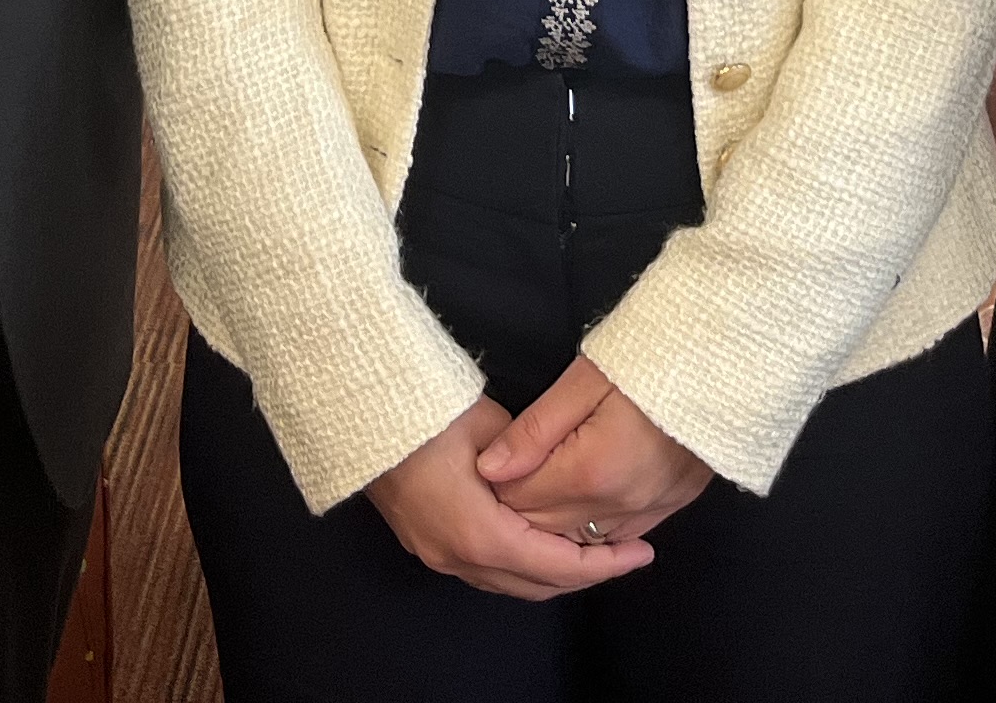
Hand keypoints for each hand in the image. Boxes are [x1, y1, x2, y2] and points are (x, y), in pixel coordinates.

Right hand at [364, 397, 656, 601]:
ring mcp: (436, 554)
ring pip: (508, 582)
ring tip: (588, 547)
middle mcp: (457, 557)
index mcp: (479, 534)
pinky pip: (484, 568)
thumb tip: (558, 479)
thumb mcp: (490, 426)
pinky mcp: (425, 543)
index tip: (639, 554)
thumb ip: (530, 460)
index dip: (601, 564)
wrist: (356, 412)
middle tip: (622, 553)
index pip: (555, 566)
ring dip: (550, 571)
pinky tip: (540, 539)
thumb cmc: (424, 412)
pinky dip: (520, 562)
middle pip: (534, 584)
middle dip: (583, 574)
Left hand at [476, 357, 715, 548]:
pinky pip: (617, 533)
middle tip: (515, 460)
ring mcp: (649, 511)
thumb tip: (490, 468)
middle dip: (521, 499)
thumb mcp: (585, 380)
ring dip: (555, 515)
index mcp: (592, 471)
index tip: (492, 452)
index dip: (498, 478)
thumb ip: (535, 429)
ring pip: (580, 536)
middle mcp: (619, 505)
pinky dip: (593, 521)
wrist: (728, 363)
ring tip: (548, 473)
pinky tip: (586, 493)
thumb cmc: (652, 359)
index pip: (520, 497)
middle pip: (545, 525)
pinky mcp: (671, 507)